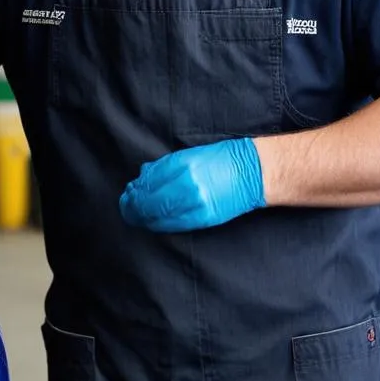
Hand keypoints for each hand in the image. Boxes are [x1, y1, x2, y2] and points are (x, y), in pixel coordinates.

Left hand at [119, 138, 265, 232]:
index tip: (128, 193)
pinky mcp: (204, 220)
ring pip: (158, 219)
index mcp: (183, 167)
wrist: (253, 173)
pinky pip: (173, 225)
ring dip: (144, 217)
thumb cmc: (221, 159)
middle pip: (148, 205)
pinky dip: (159, 223)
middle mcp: (187, 188)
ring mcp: (196, 207)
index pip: (147, 186)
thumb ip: (163, 168)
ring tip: (137, 212)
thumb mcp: (188, 155)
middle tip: (126, 205)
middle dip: (133, 207)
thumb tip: (142, 179)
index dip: (133, 193)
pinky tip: (154, 219)